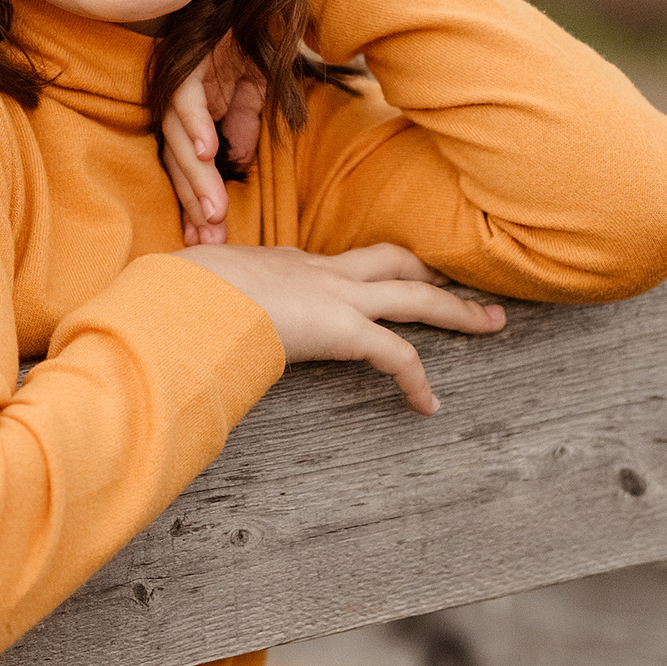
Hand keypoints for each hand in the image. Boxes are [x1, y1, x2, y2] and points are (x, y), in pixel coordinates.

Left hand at [161, 36, 265, 245]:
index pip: (190, 167)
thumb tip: (236, 161)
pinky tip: (208, 152)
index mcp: (193, 114)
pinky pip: (185, 95)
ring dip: (196, 176)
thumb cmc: (250, 35)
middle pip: (179, 162)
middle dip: (194, 203)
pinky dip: (196, 123)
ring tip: (212, 210)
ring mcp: (179, 80)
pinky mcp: (187, 58)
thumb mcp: (254, 90)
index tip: (210, 240)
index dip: (197, 203)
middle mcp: (178, 102)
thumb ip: (243, 125)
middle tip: (210, 239)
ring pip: (179, 137)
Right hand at [175, 242, 505, 415]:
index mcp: (285, 262)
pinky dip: (418, 379)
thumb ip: (200, 301)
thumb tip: (173, 315)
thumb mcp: (191, 288)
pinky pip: (396, 354)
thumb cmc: (179, 293)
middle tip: (467, 285)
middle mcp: (319, 271)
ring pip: (414, 295)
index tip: (386, 278)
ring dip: (456, 310)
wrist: (190, 294)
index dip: (369, 271)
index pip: (340, 263)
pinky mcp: (343, 328)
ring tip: (493, 323)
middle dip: (431, 272)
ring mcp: (336, 295)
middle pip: (392, 260)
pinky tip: (429, 405)